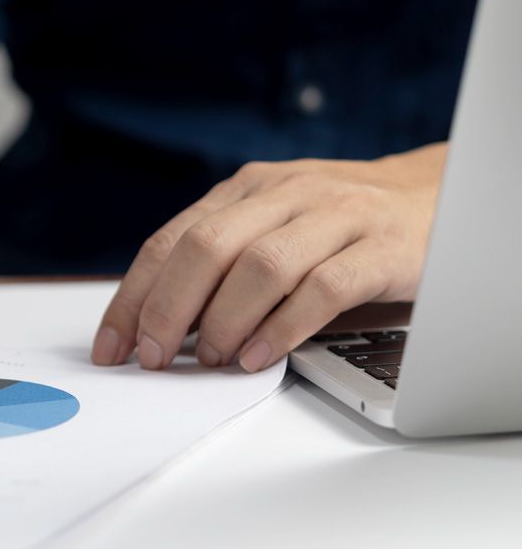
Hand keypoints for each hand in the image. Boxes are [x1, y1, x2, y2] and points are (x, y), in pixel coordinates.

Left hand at [91, 143, 445, 371]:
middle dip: (167, 309)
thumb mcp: (272, 225)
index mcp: (246, 189)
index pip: (171, 240)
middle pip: (206, 247)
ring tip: (211, 360)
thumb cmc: (338, 225)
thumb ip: (223, 261)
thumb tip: (160, 325)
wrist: (436, 198)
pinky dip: (282, 327)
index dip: (134, 296)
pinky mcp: (381, 248)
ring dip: (223, 320)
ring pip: (260, 266)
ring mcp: (335, 216)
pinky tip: (259, 356)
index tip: (111, 346)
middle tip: (154, 358)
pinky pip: (322, 289)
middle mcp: (284, 193)